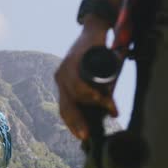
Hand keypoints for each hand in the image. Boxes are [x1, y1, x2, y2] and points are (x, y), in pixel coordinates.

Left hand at [54, 16, 117, 139]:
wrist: (95, 30)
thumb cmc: (96, 56)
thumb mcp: (94, 77)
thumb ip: (97, 93)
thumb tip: (107, 113)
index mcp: (63, 85)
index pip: (64, 108)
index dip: (72, 124)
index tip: (81, 136)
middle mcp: (60, 78)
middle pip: (66, 105)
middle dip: (77, 122)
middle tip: (86, 135)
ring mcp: (64, 70)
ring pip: (75, 95)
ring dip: (93, 104)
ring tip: (107, 107)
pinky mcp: (73, 61)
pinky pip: (80, 82)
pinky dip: (92, 92)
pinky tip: (102, 98)